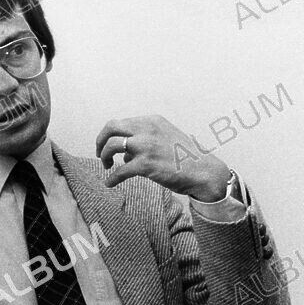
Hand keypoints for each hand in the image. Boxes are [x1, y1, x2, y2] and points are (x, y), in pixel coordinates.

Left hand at [95, 115, 230, 200]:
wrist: (203, 171)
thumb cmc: (186, 158)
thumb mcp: (166, 138)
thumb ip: (146, 141)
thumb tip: (126, 155)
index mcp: (152, 121)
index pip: (122, 122)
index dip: (111, 134)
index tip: (108, 144)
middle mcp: (147, 130)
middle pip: (111, 127)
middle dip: (101, 140)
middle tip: (100, 153)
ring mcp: (146, 146)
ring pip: (112, 146)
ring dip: (105, 156)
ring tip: (106, 166)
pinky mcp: (146, 165)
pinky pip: (120, 171)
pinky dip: (112, 178)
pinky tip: (110, 183)